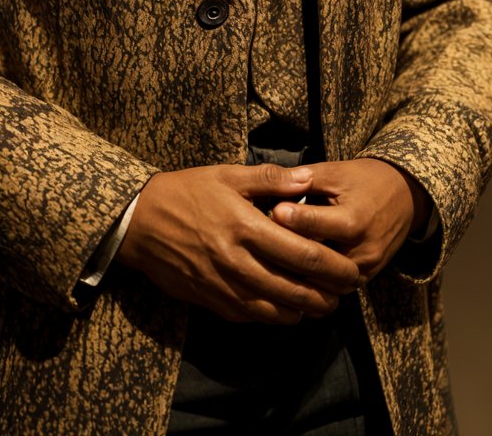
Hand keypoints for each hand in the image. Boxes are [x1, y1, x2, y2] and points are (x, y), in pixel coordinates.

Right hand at [116, 163, 361, 323]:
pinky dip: (274, 316)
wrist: (139, 222)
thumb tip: (307, 179)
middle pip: (295, 289)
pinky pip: (250, 316)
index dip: (334, 266)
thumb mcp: (226, 175)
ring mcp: (223, 286)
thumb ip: (269, 179)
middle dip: (327, 295)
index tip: (352, 269)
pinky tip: (287, 310)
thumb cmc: (186, 192)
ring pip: (275, 310)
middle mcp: (237, 261)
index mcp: (246, 226)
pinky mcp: (211, 301)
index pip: (303, 253)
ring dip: (304, 311)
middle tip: (346, 292)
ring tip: (323, 304)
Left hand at [270, 158, 430, 282]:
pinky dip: (310, 284)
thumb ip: (305, 178)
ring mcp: (364, 270)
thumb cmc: (363, 180)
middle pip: (317, 260)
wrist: (404, 197)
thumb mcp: (336, 171)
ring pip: (322, 282)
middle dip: (286, 252)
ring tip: (266, 262)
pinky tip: (285, 276)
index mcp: (356, 219)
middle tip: (258, 242)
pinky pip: (332, 289)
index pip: (317, 223)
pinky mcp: (364, 281)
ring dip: (295, 274)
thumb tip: (273, 184)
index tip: (268, 213)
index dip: (291, 218)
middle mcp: (362, 250)